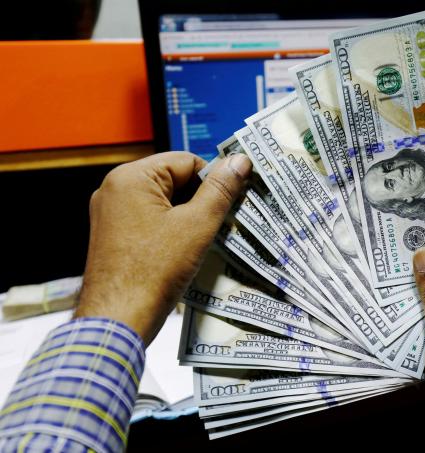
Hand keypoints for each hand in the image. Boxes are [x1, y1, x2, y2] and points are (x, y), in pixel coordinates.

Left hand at [76, 151, 251, 344]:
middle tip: (223, 222)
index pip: (186, 161)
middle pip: (173, 180)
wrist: (118, 320)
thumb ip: (220, 190)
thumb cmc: (154, 271)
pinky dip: (171, 230)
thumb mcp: (197, 226)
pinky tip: (186, 250)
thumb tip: (240, 161)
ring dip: (188, 217)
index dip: (213, 180)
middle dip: (200, 200)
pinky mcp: (113, 235)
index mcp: (131, 178)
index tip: (233, 200)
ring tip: (206, 239)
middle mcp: (115, 190)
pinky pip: (150, 220)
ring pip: (163, 202)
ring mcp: (111, 214)